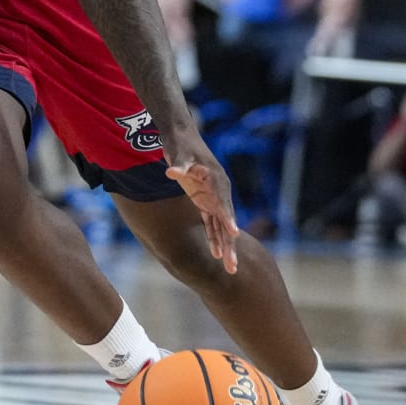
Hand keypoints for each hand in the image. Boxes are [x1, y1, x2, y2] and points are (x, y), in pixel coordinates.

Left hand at [162, 129, 239, 273]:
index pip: (224, 203)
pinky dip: (214, 237)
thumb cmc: (181, 144)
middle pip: (227, 221)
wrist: (181, 136)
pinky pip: (211, 223)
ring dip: (225, 246)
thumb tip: (172, 172)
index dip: (228, 218)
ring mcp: (213, 198)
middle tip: (233, 266)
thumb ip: (179, 165)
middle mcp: (219, 192)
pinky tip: (216, 254)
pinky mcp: (204, 200)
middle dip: (230, 244)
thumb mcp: (180, 153)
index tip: (233, 234)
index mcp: (217, 181)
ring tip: (230, 268)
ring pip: (221, 226)